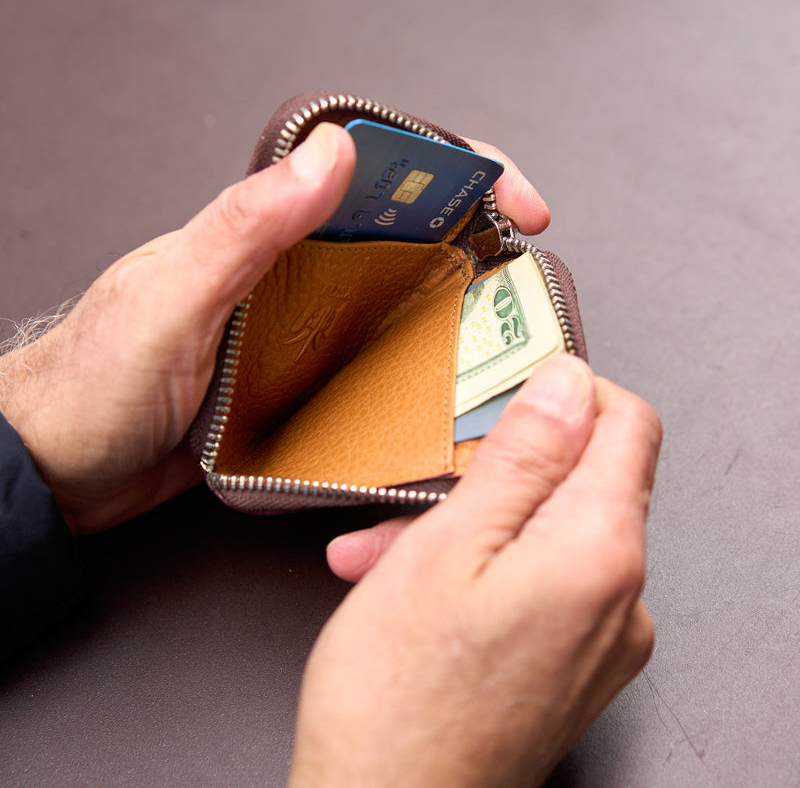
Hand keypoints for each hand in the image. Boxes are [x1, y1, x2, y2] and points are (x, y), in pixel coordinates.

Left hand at [0, 126, 545, 534]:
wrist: (60, 468)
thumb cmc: (93, 383)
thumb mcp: (171, 298)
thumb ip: (246, 227)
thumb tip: (335, 154)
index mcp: (263, 232)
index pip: (372, 168)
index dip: (452, 169)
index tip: (508, 198)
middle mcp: (290, 274)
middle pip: (401, 234)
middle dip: (473, 240)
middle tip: (521, 278)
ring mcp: (298, 332)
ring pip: (395, 303)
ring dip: (452, 311)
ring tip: (498, 340)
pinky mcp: (296, 386)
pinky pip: (369, 367)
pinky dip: (411, 374)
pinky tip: (435, 396)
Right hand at [290, 355, 660, 787]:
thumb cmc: (399, 697)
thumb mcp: (447, 545)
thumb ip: (522, 457)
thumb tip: (568, 384)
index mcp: (601, 553)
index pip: (626, 425)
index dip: (567, 392)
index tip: (506, 390)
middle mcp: (622, 599)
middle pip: (575, 481)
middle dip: (491, 470)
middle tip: (421, 482)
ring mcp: (600, 639)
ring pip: (541, 532)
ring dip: (466, 523)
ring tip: (386, 548)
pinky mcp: (570, 665)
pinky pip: (535, 582)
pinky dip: (476, 568)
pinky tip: (409, 586)